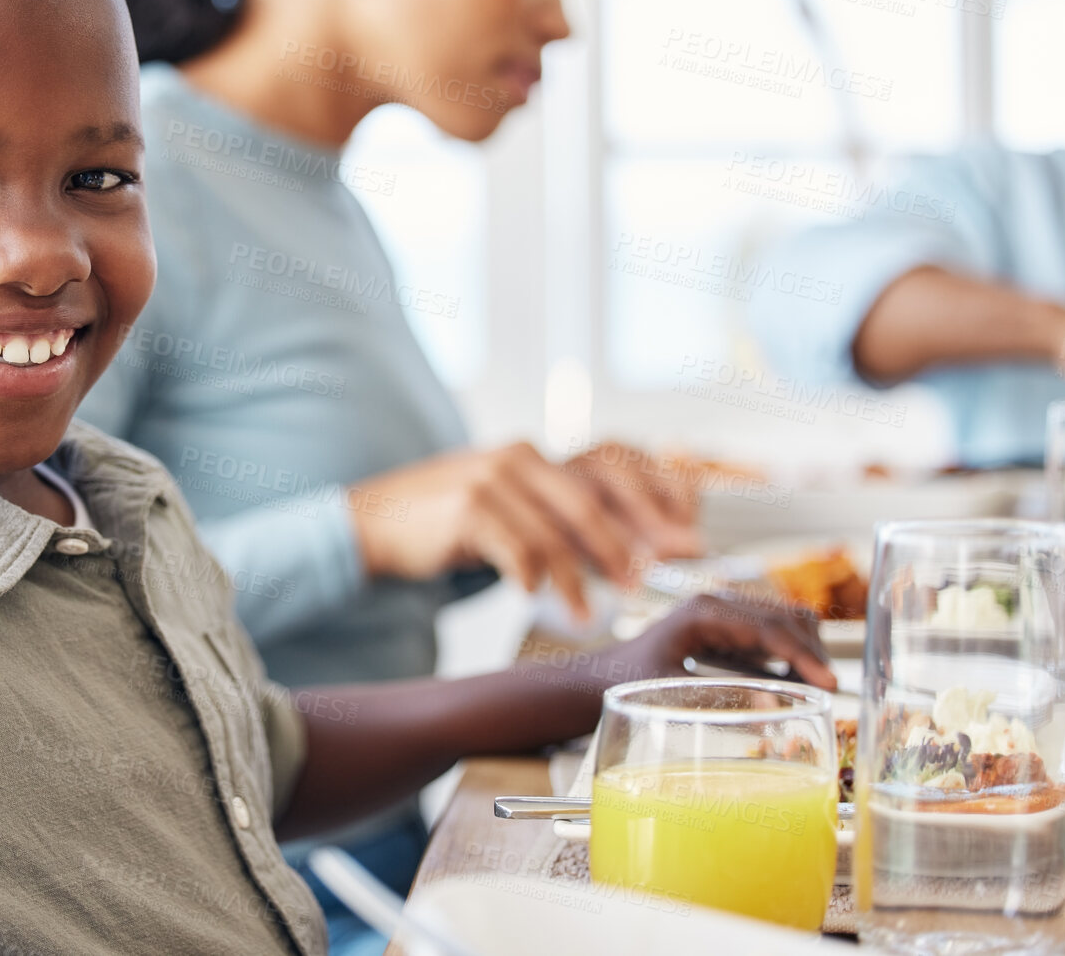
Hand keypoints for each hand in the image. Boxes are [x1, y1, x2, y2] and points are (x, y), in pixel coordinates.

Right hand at [348, 440, 703, 620]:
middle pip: (594, 494)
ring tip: (591, 610)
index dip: (659, 494)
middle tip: (649, 578)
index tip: (687, 534)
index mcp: (539, 454)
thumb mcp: (513, 512)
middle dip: (632, 539)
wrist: (377, 520)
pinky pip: (516, 548)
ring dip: (580, 576)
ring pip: (556, 529)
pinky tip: (536, 598)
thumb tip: (636, 554)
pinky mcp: (465, 507)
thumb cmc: (453, 523)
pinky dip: (533, 578)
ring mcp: (491, 478)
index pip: (616, 461)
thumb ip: (562, 523)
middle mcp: (520, 456)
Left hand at [600, 594, 835, 691]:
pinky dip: (791, 655)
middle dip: (813, 652)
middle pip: (789, 616)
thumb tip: (774, 708)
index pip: (770, 628)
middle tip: (826, 695)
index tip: (830, 685)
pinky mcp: (730, 626)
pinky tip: (791, 684)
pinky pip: (775, 633)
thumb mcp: (668, 692)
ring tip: (810, 691)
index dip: (804, 656)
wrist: (602, 675)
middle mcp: (719, 603)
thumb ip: (718, 699)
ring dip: (805, 653)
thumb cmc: (626, 681)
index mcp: (705, 611)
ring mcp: (726, 612)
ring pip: (788, 621)